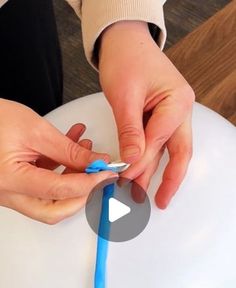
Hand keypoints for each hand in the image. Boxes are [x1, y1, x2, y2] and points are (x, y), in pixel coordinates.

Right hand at [0, 99, 116, 222]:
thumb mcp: (35, 130)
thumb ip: (69, 150)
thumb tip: (95, 162)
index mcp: (9, 179)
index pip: (59, 190)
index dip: (88, 182)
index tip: (104, 173)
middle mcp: (7, 194)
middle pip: (53, 212)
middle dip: (81, 197)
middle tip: (97, 178)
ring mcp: (10, 194)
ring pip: (50, 203)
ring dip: (73, 182)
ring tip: (86, 155)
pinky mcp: (15, 188)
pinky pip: (42, 189)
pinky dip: (60, 174)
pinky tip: (70, 153)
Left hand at [99, 21, 194, 207]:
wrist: (124, 42)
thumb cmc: (126, 58)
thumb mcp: (124, 94)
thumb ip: (129, 130)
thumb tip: (131, 160)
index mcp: (178, 101)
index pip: (160, 139)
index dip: (142, 161)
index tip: (124, 177)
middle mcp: (180, 111)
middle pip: (179, 152)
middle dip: (169, 179)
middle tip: (156, 202)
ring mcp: (172, 116)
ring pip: (168, 151)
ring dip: (156, 173)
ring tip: (144, 195)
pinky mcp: (160, 119)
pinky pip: (158, 145)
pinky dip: (149, 161)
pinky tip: (140, 175)